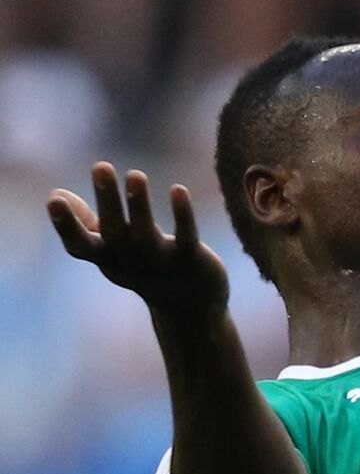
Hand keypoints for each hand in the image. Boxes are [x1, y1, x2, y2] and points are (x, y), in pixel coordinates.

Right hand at [47, 162, 229, 320]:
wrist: (192, 307)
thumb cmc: (145, 270)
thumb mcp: (112, 250)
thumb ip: (87, 224)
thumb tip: (56, 194)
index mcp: (107, 258)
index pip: (80, 245)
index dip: (66, 225)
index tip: (53, 200)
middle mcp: (130, 262)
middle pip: (114, 232)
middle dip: (107, 200)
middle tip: (101, 166)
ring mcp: (161, 263)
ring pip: (147, 235)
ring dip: (140, 205)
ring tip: (135, 174)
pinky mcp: (191, 260)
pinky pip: (187, 237)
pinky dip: (183, 215)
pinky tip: (178, 189)